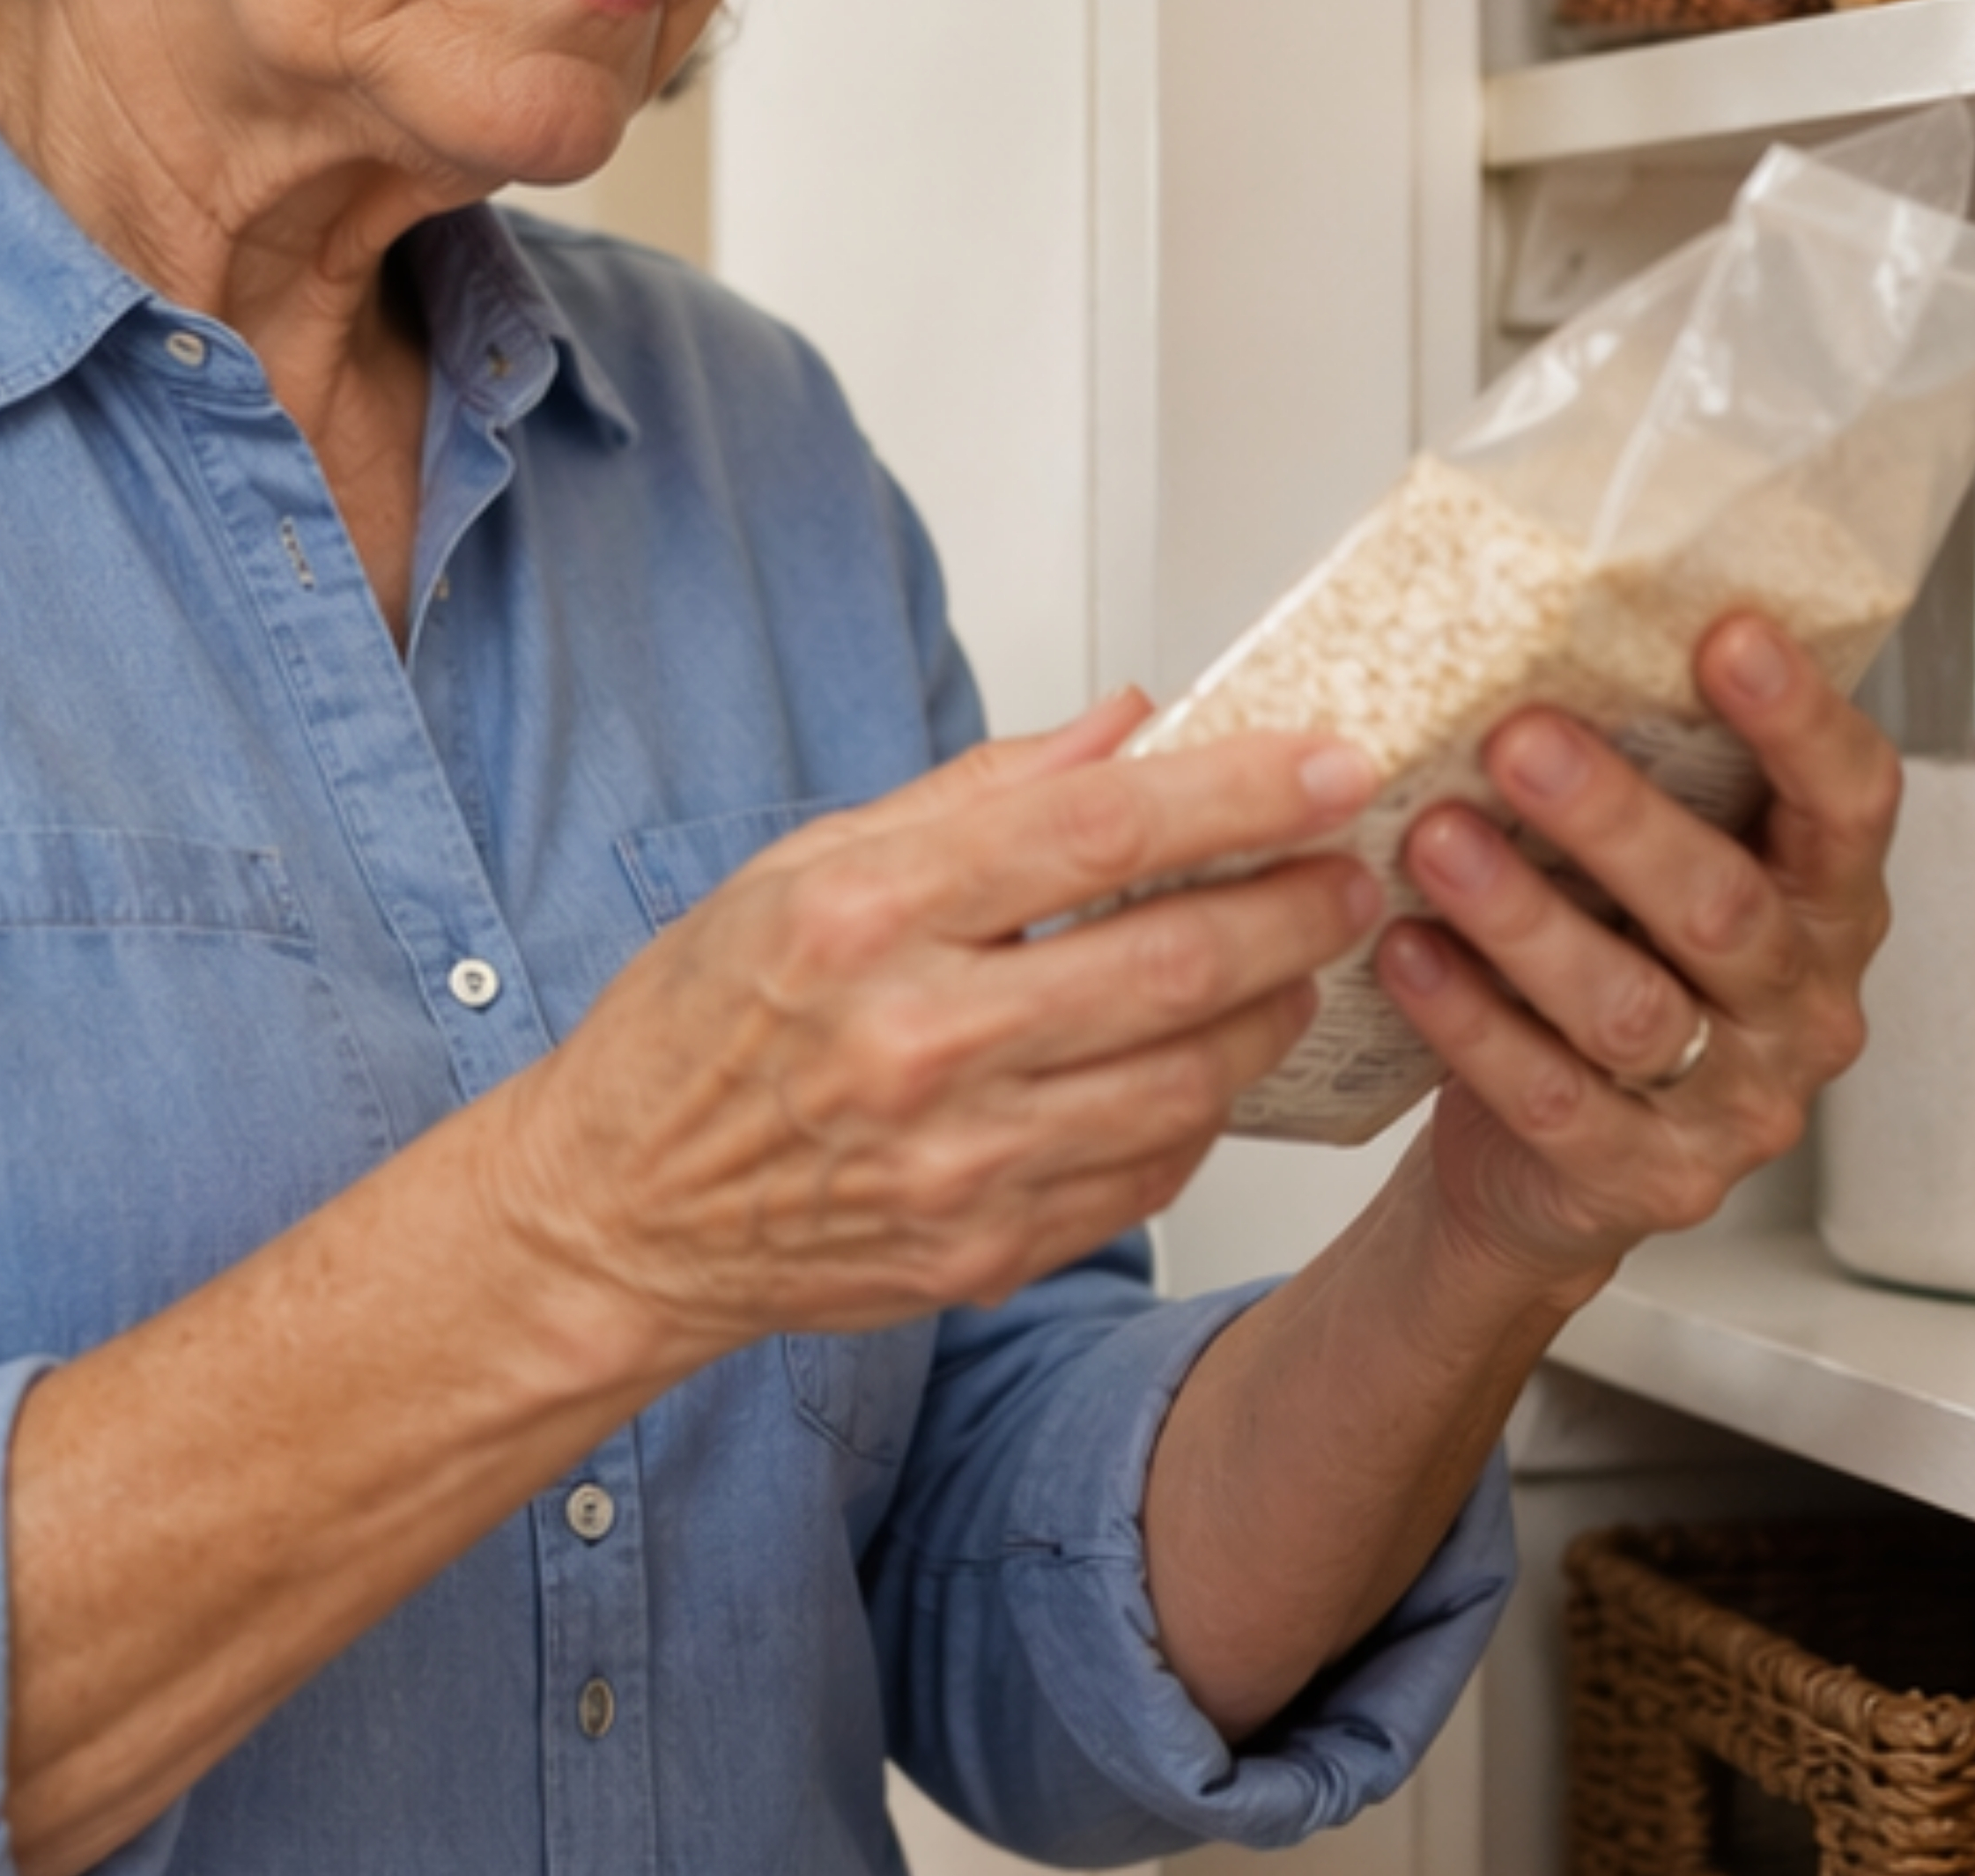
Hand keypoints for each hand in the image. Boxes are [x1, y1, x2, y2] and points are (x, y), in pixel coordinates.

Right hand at [479, 700, 1389, 1363]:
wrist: (621, 1213)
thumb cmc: (701, 1027)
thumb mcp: (803, 865)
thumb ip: (977, 791)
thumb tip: (1131, 722)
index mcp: (863, 919)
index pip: (1098, 833)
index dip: (1237, 793)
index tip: (1330, 763)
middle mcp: (914, 1043)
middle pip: (1173, 962)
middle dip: (1297, 905)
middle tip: (1353, 868)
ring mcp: (956, 1163)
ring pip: (1187, 1078)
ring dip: (1273, 1010)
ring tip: (1297, 959)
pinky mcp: (985, 1251)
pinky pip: (1149, 1172)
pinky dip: (1202, 1107)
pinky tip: (1204, 1057)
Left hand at [1375, 614, 1896, 1288]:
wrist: (1545, 1163)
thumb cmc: (1609, 967)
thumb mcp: (1647, 871)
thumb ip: (1649, 778)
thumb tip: (1541, 629)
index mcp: (1824, 904)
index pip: (1851, 801)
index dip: (1799, 720)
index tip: (1727, 635)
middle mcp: (1801, 1006)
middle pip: (1724, 906)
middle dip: (1616, 817)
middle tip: (1518, 738)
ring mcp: (1734, 1104)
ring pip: (1630, 1006)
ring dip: (1524, 918)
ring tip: (1436, 842)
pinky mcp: (1646, 1179)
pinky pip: (1552, 1095)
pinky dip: (1469, 1020)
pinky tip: (1407, 953)